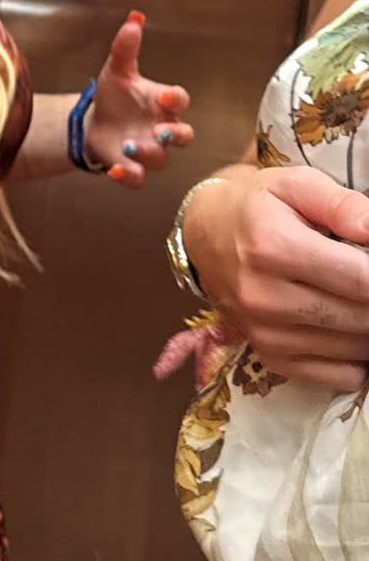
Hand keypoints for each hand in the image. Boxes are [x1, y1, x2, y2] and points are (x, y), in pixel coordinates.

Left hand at [85, 10, 194, 185]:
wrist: (95, 123)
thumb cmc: (116, 96)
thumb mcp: (117, 70)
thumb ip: (126, 47)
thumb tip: (134, 17)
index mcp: (162, 103)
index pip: (180, 101)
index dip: (176, 100)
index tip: (164, 97)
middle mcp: (162, 128)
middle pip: (184, 136)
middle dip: (176, 135)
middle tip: (160, 132)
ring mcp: (149, 150)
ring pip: (161, 159)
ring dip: (147, 153)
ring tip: (127, 144)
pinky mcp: (133, 168)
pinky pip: (139, 179)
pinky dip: (129, 176)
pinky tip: (115, 170)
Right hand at [186, 167, 368, 392]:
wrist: (206, 235)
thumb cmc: (258, 206)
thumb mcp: (297, 185)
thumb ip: (343, 205)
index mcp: (273, 248)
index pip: (361, 279)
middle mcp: (266, 298)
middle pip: (362, 316)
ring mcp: (267, 334)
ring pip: (356, 347)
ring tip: (360, 297)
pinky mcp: (272, 358)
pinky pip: (341, 376)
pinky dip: (360, 356)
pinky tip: (353, 327)